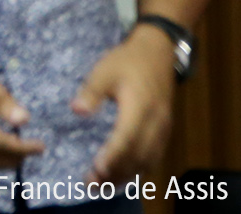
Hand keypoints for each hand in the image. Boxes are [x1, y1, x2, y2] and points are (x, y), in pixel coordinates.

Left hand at [73, 27, 176, 178]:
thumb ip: (91, 91)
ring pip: (147, 160)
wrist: (158, 54)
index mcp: (140, 107)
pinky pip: (153, 157)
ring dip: (126, 175)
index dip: (114, 154)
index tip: (98, 168)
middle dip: (116, 172)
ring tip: (102, 186)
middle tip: (92, 184)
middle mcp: (156, 123)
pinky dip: (138, 169)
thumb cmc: (127, 61)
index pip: (128, 136)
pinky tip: (121, 176)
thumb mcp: (104, 70)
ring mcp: (163, 129)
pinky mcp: (163, 132)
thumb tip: (77, 111)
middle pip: (139, 155)